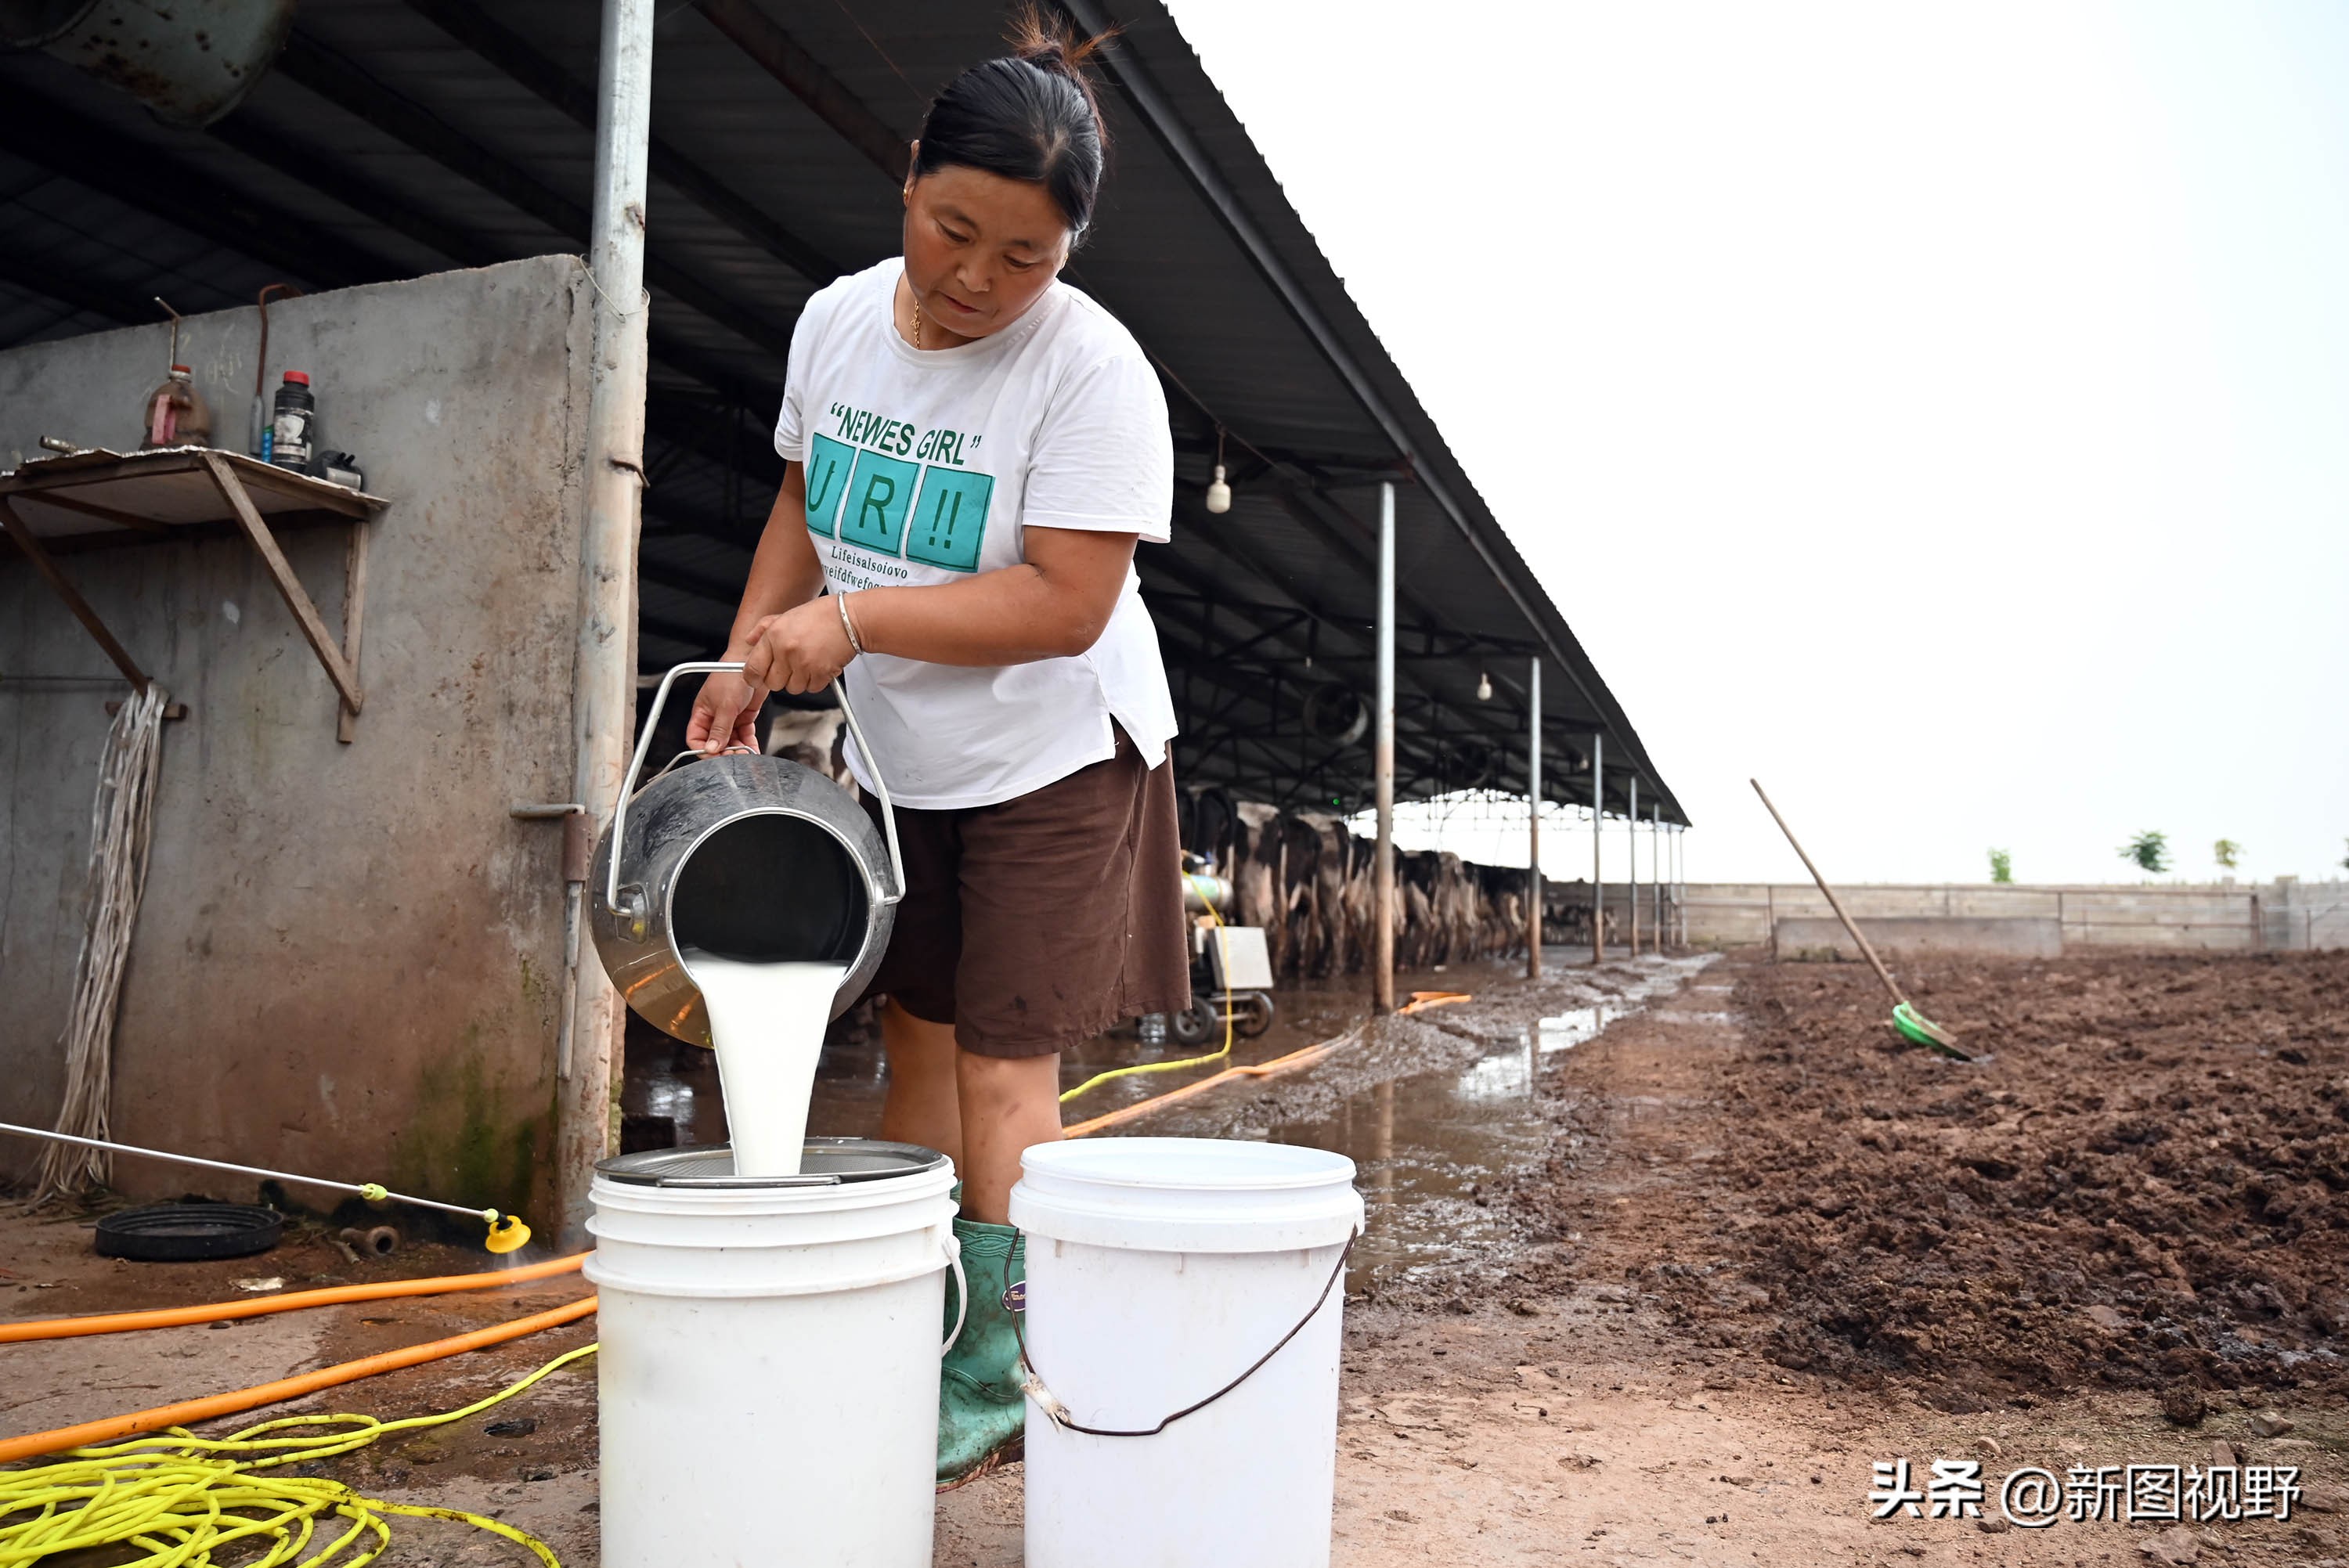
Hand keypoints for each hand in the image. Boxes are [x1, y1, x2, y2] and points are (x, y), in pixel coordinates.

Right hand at [687, 668, 762, 755]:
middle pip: (715, 743)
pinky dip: (749, 744)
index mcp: (701, 713)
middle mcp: (714, 717)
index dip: (703, 750)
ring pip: (731, 742)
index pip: (695, 738)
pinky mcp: (743, 717)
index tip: (715, 757)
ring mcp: (729, 718)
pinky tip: (754, 751)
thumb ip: (720, 728)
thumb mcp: (725, 704)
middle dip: (724, 752)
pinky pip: (744, 736)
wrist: (752, 661)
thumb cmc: (732, 674)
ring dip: (738, 751)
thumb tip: (712, 748)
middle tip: (735, 757)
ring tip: (746, 755)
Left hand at [740, 598, 855, 696]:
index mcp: (774, 636)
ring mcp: (803, 663)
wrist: (850, 618)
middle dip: (780, 678)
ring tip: (808, 662)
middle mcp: (786, 650)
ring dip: (799, 680)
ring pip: (792, 688)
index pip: (752, 668)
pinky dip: (816, 681)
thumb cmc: (821, 615)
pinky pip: (811, 688)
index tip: (757, 678)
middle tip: (791, 666)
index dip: (753, 677)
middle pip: (772, 684)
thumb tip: (749, 640)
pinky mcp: (820, 673)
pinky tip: (820, 665)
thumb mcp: (786, 615)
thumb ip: (763, 628)